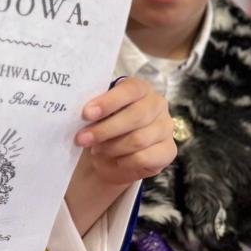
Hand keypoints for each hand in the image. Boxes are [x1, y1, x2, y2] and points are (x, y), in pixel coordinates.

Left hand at [65, 78, 175, 232]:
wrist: (111, 157)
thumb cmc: (103, 127)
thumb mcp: (97, 116)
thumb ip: (94, 110)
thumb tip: (81, 112)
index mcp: (141, 89)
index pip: (130, 90)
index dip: (108, 102)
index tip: (86, 114)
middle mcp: (158, 104)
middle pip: (135, 116)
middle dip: (104, 130)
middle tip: (82, 139)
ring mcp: (166, 128)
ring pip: (138, 139)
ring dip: (111, 147)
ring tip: (96, 150)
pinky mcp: (169, 151)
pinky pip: (144, 157)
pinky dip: (124, 161)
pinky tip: (116, 160)